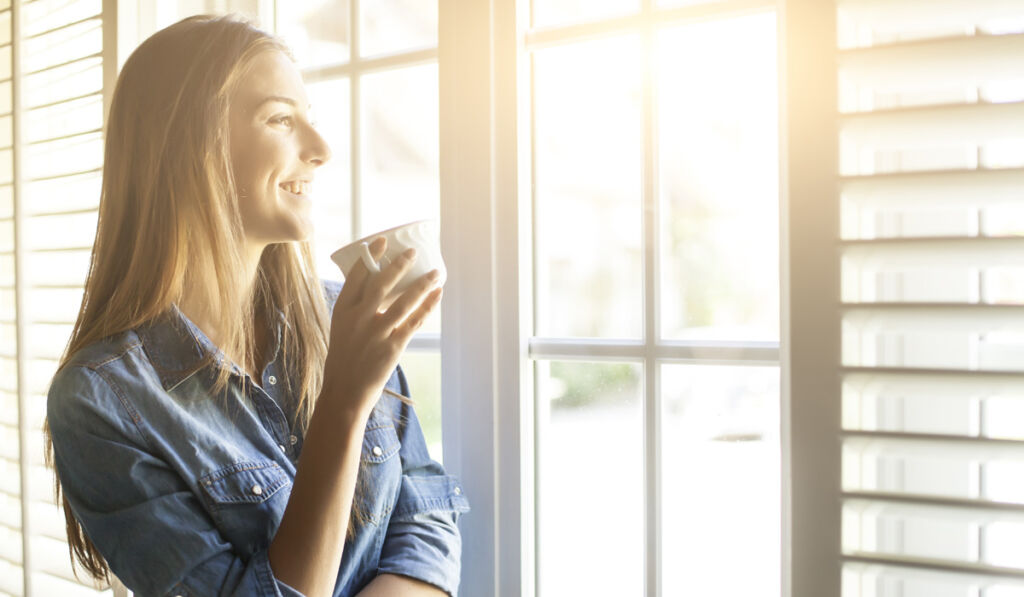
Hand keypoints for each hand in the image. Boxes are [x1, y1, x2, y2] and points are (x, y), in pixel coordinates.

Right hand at [321, 237, 442, 417]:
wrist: (344, 392)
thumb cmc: (344, 359)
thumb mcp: (342, 328)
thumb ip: (357, 309)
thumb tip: (378, 287)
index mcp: (342, 311)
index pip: (356, 276)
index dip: (370, 256)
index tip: (381, 241)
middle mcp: (359, 318)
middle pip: (382, 283)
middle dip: (399, 264)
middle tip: (412, 252)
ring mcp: (377, 332)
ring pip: (404, 300)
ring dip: (423, 283)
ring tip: (436, 271)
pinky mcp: (393, 346)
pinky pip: (415, 321)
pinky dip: (428, 306)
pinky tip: (437, 294)